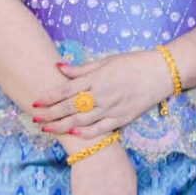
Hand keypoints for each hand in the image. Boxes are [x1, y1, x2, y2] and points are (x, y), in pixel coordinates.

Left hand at [32, 50, 170, 137]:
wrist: (160, 73)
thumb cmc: (133, 63)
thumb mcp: (107, 60)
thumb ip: (82, 68)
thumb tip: (59, 67)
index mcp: (97, 78)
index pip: (66, 89)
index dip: (49, 97)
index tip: (35, 102)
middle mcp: (102, 94)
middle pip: (70, 107)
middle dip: (50, 114)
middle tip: (35, 119)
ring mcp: (112, 108)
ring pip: (81, 121)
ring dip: (61, 126)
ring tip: (47, 129)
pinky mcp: (122, 119)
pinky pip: (100, 129)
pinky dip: (85, 133)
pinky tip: (73, 134)